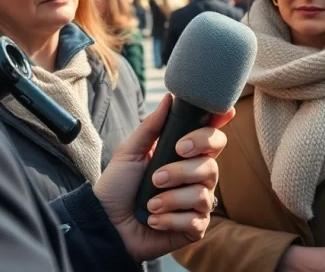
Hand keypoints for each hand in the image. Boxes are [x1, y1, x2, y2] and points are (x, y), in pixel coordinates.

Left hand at [95, 94, 233, 261]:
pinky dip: (171, 219)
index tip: (219, 119)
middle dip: (181, 171)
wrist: (105, 224)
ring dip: (171, 198)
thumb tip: (169, 98)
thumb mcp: (130, 152)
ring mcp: (198, 203)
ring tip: (149, 204)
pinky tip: (154, 220)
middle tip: (156, 176)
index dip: (217, 129)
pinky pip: (196, 220)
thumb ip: (151, 126)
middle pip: (211, 166)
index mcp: (185, 156)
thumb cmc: (118, 187)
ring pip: (202, 194)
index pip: (213, 139)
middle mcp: (196, 177)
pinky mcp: (195, 227)